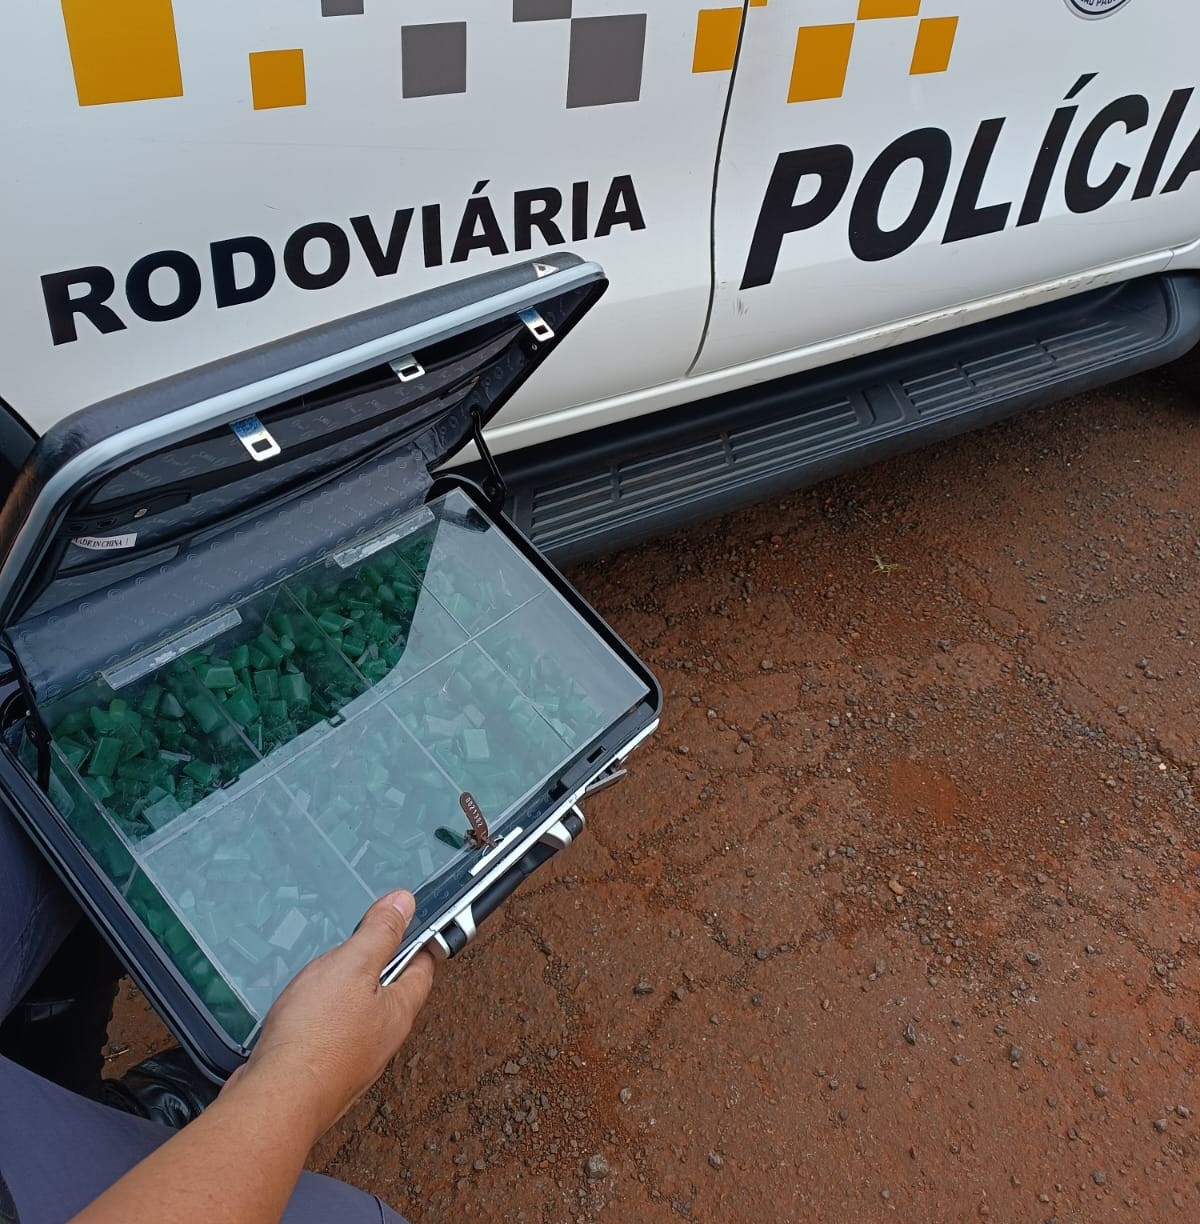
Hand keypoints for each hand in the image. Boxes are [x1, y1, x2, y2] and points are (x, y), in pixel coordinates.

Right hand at [223, 890, 434, 1142]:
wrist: (274, 1101)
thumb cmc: (316, 1037)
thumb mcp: (352, 966)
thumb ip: (380, 934)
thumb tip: (405, 904)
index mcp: (398, 1012)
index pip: (422, 969)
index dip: (418, 943)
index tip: (411, 924)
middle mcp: (382, 1041)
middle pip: (390, 994)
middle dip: (378, 968)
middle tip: (362, 944)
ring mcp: (353, 1062)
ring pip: (358, 1017)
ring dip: (346, 994)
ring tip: (327, 974)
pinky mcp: (322, 1074)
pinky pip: (329, 1037)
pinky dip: (321, 1018)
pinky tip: (302, 1011)